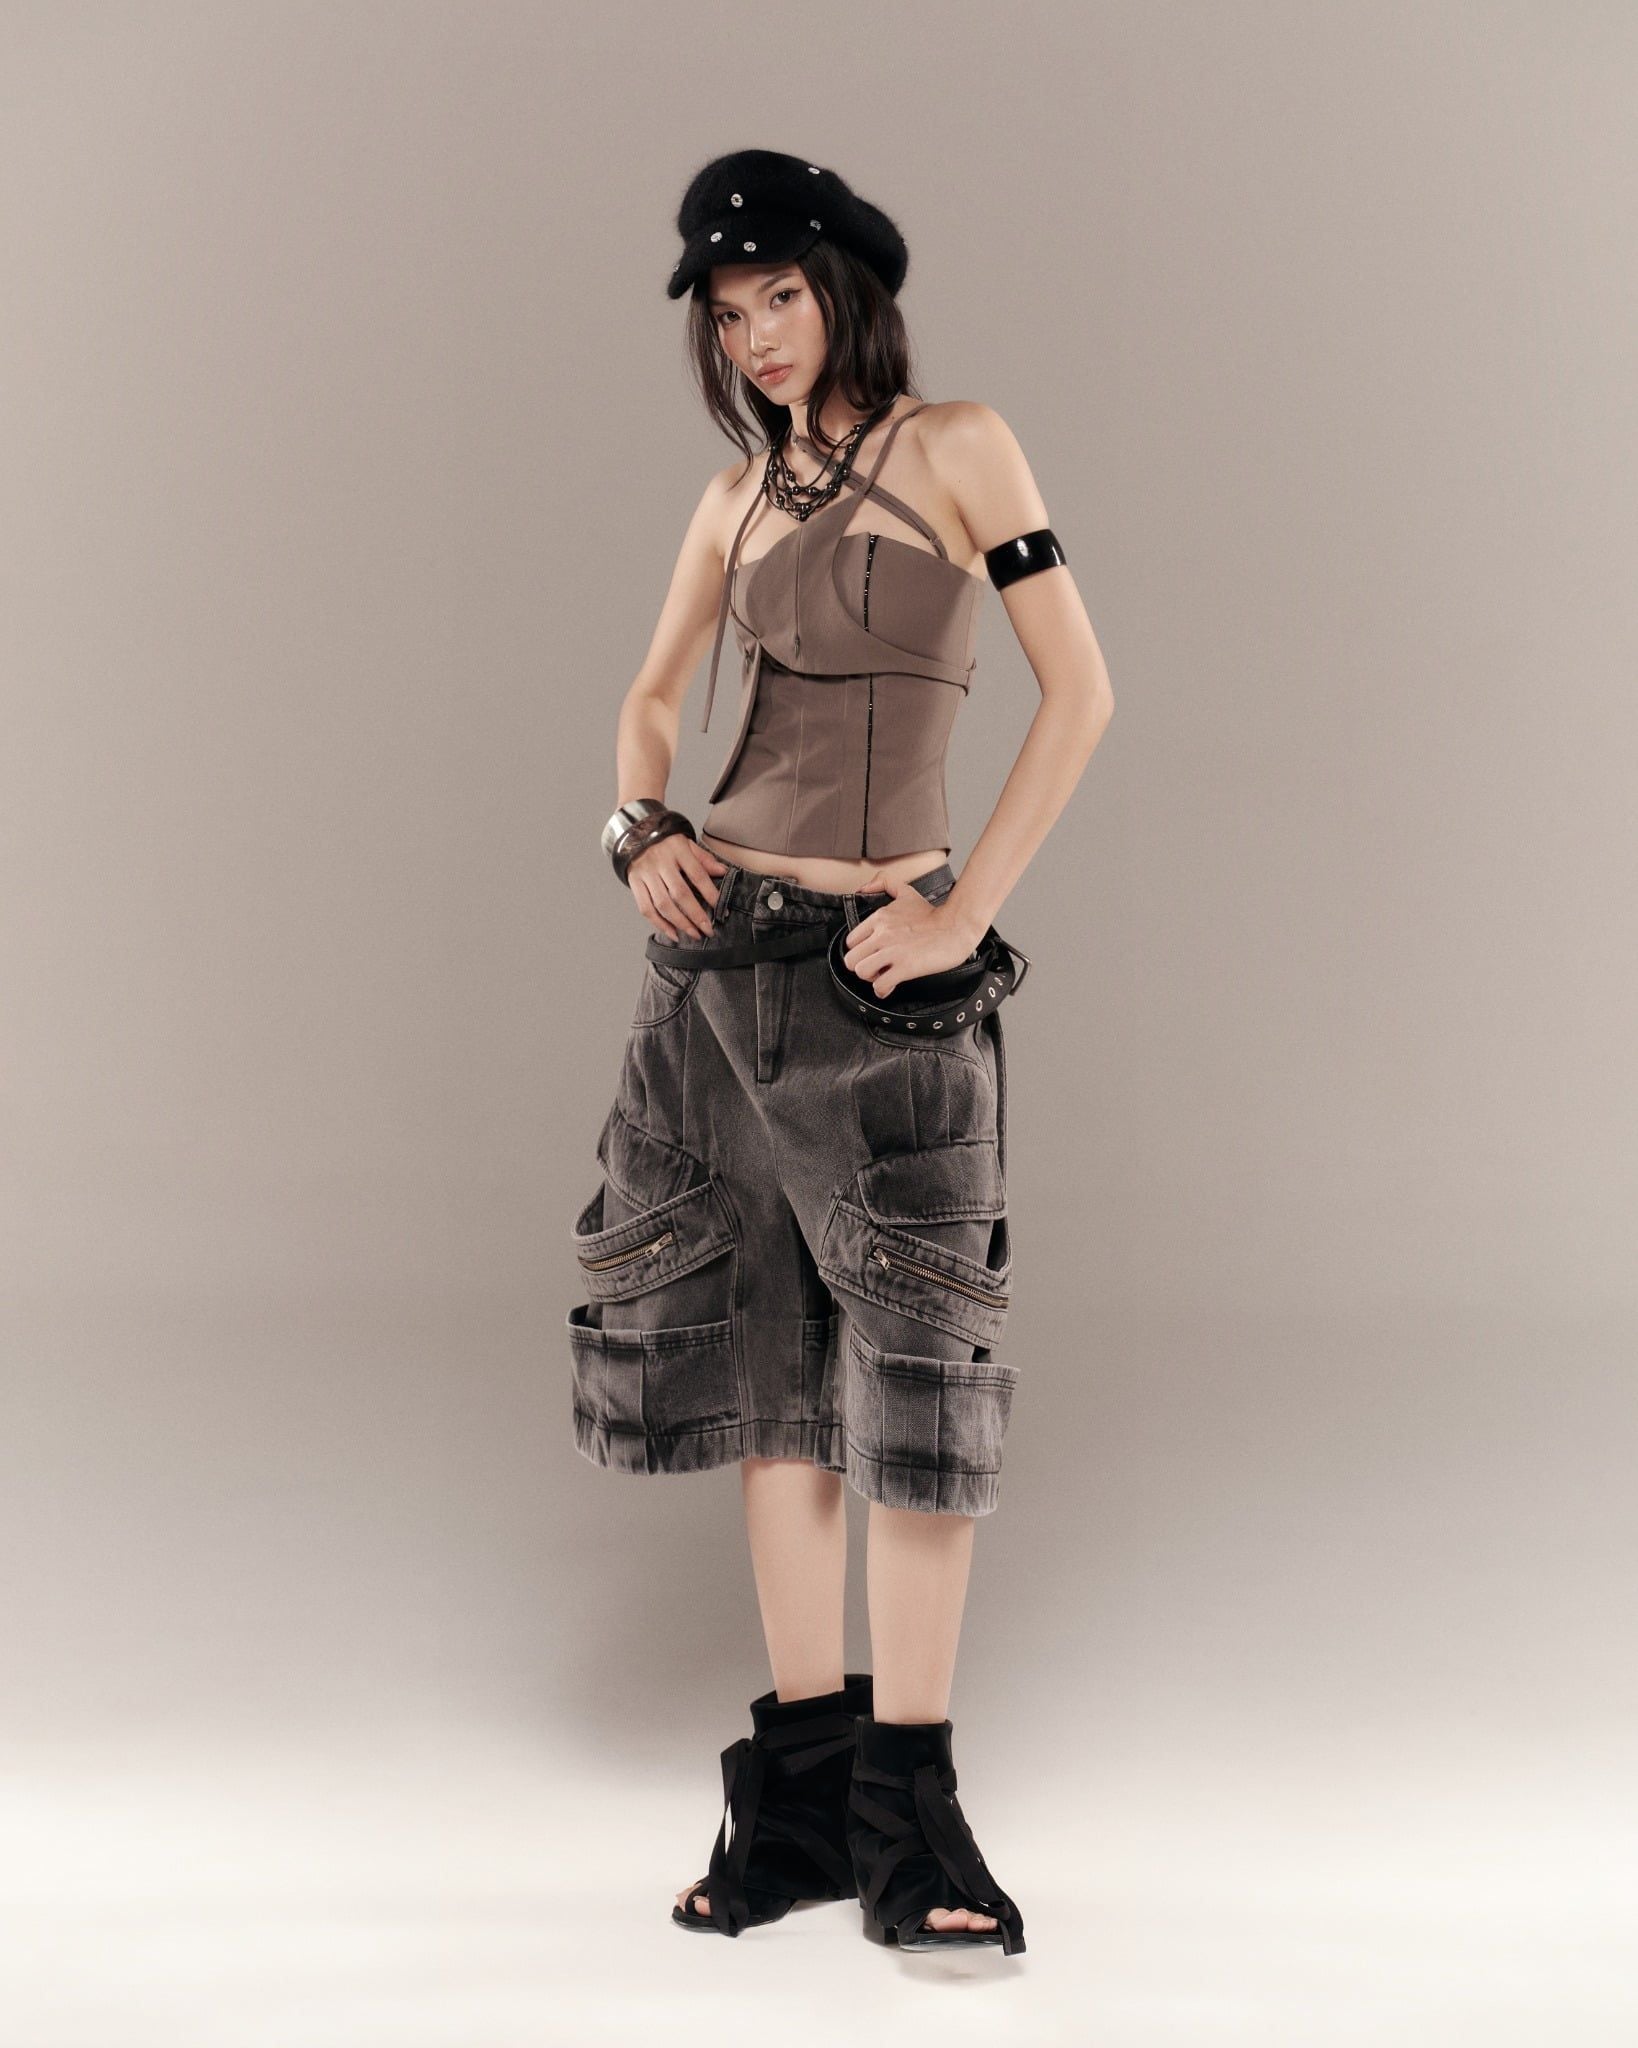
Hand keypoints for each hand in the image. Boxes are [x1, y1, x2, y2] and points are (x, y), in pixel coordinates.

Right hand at [629, 832, 728, 942]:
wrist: (635, 835)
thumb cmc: (665, 842)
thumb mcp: (687, 843)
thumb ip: (704, 858)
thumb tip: (723, 872)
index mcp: (677, 849)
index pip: (696, 874)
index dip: (709, 892)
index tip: (720, 908)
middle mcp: (660, 862)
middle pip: (680, 893)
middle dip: (696, 915)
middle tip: (708, 930)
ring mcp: (645, 874)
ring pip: (663, 904)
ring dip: (680, 923)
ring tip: (694, 935)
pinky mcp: (634, 883)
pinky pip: (646, 908)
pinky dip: (659, 924)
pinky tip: (673, 933)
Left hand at [841, 872, 982, 996]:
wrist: (956, 927)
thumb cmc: (934, 915)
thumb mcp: (906, 893)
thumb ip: (885, 883)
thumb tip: (864, 888)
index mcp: (880, 918)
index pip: (851, 941)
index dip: (859, 951)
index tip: (870, 954)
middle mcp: (882, 934)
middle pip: (851, 959)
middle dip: (861, 966)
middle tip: (874, 967)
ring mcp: (893, 951)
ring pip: (861, 972)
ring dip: (870, 978)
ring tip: (882, 976)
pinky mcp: (905, 967)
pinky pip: (880, 985)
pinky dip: (883, 989)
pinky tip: (890, 986)